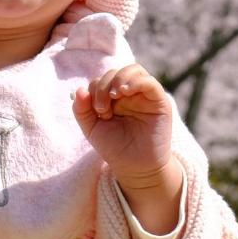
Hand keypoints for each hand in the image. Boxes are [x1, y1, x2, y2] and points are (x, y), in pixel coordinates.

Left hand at [73, 63, 181, 231]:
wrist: (135, 168)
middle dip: (104, 86)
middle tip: (102, 109)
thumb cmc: (115, 148)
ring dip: (119, 79)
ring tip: (114, 95)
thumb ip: (82, 110)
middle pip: (115, 72)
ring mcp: (145, 95)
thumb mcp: (92, 128)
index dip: (95, 90)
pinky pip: (150, 82)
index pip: (102, 80)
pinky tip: (125, 91)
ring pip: (134, 70)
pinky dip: (136, 82)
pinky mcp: (159, 101)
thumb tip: (79, 90)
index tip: (97, 113)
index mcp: (114, 97)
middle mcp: (130, 93)